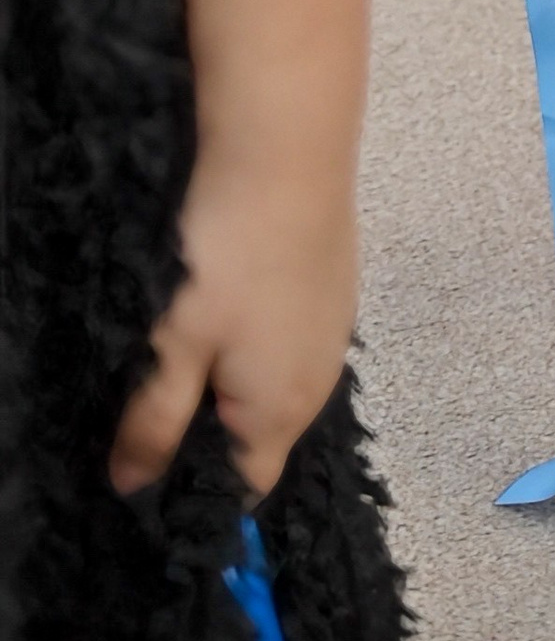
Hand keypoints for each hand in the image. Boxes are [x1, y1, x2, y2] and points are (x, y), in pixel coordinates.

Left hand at [111, 156, 356, 501]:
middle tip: (156, 391)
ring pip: (273, 379)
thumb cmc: (227, 258)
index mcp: (283, 410)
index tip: (148, 466)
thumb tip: (132, 486)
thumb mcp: (174, 343)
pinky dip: (256, 333)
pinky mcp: (335, 283)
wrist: (288, 150)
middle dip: (208, 426)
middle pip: (259, 434)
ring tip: (188, 337)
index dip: (195, 490)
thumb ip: (154, 422)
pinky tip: (228, 294)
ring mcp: (334, 327)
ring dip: (231, 375)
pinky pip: (290, 336)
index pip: (244, 489)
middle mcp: (320, 379)